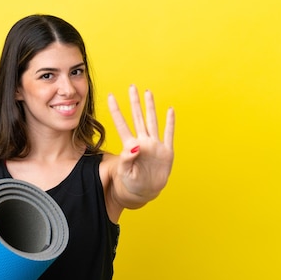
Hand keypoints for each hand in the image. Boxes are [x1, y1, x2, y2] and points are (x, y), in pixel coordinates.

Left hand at [108, 85, 174, 201]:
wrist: (143, 192)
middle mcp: (142, 142)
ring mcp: (154, 145)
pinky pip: (169, 134)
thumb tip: (134, 146)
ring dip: (150, 107)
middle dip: (134, 102)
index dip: (116, 111)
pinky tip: (170, 110)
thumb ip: (127, 160)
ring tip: (148, 92)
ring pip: (152, 121)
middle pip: (137, 117)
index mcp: (130, 146)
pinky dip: (170, 122)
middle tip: (132, 87)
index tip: (110, 97)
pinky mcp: (166, 151)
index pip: (121, 124)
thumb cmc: (131, 183)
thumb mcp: (126, 173)